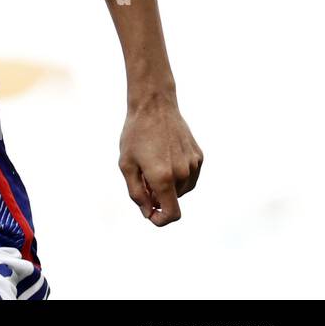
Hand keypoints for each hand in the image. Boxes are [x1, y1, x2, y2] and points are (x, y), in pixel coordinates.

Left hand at [119, 93, 202, 225]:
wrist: (154, 106)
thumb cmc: (135, 135)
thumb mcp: (126, 165)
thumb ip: (136, 193)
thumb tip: (148, 212)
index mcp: (163, 178)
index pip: (172, 214)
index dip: (160, 220)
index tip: (150, 214)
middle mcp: (182, 173)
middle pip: (173, 200)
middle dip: (158, 196)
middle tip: (143, 176)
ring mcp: (194, 165)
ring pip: (182, 190)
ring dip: (168, 186)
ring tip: (152, 163)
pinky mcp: (199, 157)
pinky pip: (189, 177)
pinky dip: (178, 175)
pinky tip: (165, 156)